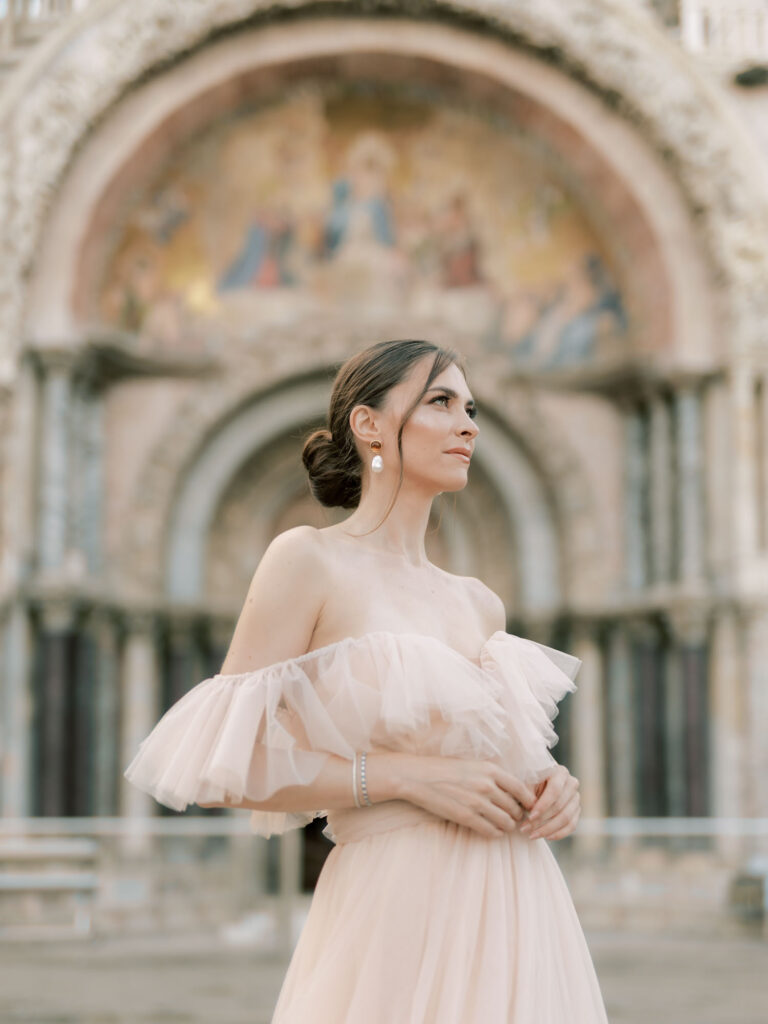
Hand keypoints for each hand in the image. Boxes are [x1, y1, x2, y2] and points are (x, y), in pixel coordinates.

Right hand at [399, 755, 537, 838]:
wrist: (418, 777)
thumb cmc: (444, 769)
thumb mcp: (472, 765)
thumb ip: (491, 776)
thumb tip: (510, 790)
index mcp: (490, 769)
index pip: (521, 788)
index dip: (529, 800)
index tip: (530, 806)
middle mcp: (487, 785)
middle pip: (515, 807)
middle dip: (517, 815)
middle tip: (515, 818)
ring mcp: (477, 802)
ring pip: (506, 821)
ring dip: (508, 826)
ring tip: (505, 825)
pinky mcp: (466, 817)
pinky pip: (491, 831)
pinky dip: (496, 833)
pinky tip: (494, 831)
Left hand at [519, 764, 580, 840]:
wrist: (537, 786)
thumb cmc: (530, 783)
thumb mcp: (526, 782)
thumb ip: (528, 792)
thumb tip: (531, 807)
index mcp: (560, 772)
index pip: (555, 791)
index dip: (543, 805)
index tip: (530, 816)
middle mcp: (572, 784)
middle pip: (560, 806)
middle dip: (541, 820)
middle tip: (525, 829)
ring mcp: (576, 798)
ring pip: (566, 818)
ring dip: (548, 829)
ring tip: (532, 835)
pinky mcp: (577, 811)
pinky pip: (571, 826)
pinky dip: (559, 833)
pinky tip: (547, 837)